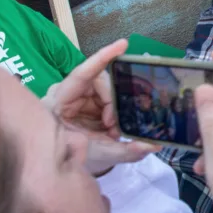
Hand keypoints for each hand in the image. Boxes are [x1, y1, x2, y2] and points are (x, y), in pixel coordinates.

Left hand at [42, 39, 158, 174]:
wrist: (65, 167)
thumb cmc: (73, 158)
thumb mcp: (99, 155)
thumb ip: (126, 151)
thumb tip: (154, 145)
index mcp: (58, 103)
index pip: (81, 74)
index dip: (102, 58)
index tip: (123, 45)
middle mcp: (66, 93)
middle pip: (99, 82)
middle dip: (113, 102)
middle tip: (116, 127)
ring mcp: (76, 96)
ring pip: (106, 89)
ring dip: (116, 110)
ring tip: (113, 132)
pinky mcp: (87, 100)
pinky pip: (108, 97)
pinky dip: (115, 113)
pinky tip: (112, 129)